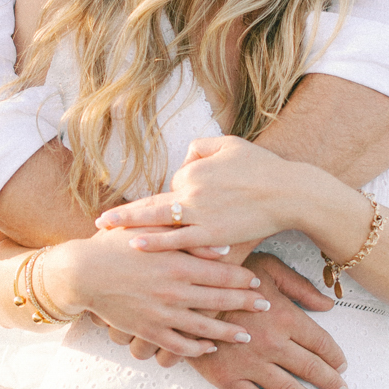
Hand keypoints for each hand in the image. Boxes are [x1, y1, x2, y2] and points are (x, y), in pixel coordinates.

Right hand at [44, 227, 271, 359]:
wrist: (82, 273)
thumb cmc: (116, 244)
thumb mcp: (151, 232)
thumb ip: (188, 238)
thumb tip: (223, 246)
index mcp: (178, 265)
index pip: (222, 274)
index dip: (243, 279)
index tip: (257, 282)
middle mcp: (175, 292)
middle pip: (220, 301)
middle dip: (246, 305)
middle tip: (265, 307)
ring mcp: (162, 315)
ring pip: (205, 328)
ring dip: (229, 332)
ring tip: (246, 334)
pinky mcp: (148, 331)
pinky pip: (179, 345)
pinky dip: (198, 348)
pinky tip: (210, 347)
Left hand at [96, 134, 304, 252]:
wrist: (288, 192)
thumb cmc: (261, 167)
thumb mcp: (229, 144)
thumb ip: (200, 147)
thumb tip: (183, 160)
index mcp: (194, 170)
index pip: (173, 183)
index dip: (176, 192)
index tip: (177, 202)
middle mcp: (191, 192)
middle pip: (151, 204)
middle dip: (123, 214)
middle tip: (100, 221)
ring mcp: (200, 216)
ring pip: (158, 223)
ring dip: (131, 227)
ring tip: (107, 232)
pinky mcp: (213, 235)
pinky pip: (178, 240)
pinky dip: (156, 242)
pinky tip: (137, 244)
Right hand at [128, 252, 347, 388]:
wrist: (180, 291)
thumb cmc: (226, 274)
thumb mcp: (266, 267)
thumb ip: (298, 286)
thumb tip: (329, 305)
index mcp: (284, 316)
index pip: (320, 342)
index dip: (335, 356)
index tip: (342, 366)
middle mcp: (272, 343)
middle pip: (311, 369)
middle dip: (330, 383)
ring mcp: (251, 364)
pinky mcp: (228, 378)